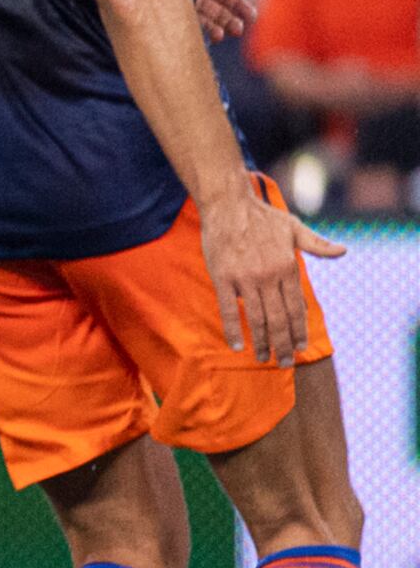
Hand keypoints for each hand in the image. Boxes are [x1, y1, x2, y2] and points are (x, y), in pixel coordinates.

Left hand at [182, 0, 254, 40]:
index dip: (238, 4)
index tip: (251, 16)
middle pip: (217, 8)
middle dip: (230, 18)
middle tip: (239, 30)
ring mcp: (178, 5)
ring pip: (203, 19)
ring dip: (216, 27)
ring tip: (222, 36)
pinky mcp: (165, 16)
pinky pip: (185, 26)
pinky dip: (197, 33)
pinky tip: (206, 40)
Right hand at [203, 185, 342, 363]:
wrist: (228, 205)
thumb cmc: (262, 217)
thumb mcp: (295, 228)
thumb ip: (318, 245)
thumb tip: (344, 251)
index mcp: (288, 267)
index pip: (297, 307)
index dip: (299, 330)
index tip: (301, 347)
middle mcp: (269, 276)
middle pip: (279, 319)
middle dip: (284, 344)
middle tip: (286, 362)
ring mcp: (245, 278)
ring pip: (257, 318)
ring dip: (262, 342)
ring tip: (264, 359)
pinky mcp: (223, 278)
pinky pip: (229, 310)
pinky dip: (234, 330)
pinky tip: (238, 346)